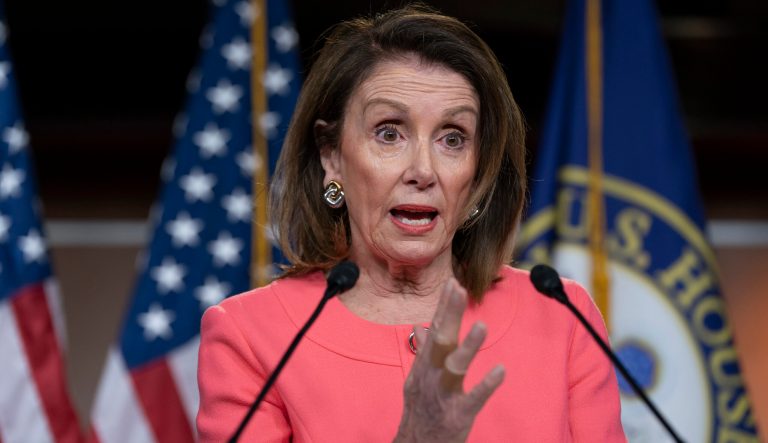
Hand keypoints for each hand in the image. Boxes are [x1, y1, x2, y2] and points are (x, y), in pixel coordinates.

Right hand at [394, 278, 504, 442]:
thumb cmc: (421, 411)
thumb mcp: (417, 378)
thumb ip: (424, 351)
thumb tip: (422, 326)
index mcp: (424, 366)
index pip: (434, 330)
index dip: (443, 307)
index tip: (452, 282)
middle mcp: (430, 376)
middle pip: (440, 341)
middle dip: (449, 315)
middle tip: (458, 289)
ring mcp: (443, 395)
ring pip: (454, 367)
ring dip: (468, 347)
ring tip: (482, 326)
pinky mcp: (457, 416)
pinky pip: (474, 399)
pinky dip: (487, 385)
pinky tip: (500, 371)